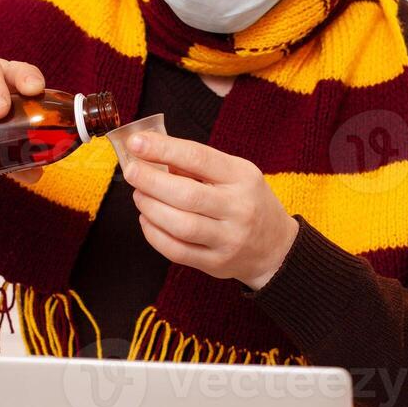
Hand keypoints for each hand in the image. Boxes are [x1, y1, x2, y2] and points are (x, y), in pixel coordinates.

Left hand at [123, 133, 298, 290]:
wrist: (276, 248)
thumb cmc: (248, 202)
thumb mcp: (235, 174)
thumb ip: (197, 165)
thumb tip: (151, 153)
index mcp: (242, 177)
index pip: (199, 158)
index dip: (163, 149)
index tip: (136, 142)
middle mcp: (239, 208)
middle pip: (186, 194)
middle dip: (150, 181)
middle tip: (131, 172)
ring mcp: (228, 239)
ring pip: (180, 225)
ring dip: (151, 208)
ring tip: (139, 195)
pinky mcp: (216, 264)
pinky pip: (176, 251)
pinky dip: (154, 234)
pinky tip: (147, 220)